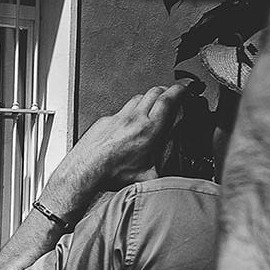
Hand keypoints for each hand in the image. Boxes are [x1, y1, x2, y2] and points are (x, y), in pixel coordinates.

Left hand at [51, 83, 190, 202]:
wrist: (85, 169)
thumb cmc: (110, 172)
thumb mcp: (145, 176)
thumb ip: (163, 176)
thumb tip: (172, 180)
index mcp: (148, 129)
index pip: (168, 100)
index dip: (179, 91)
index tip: (184, 89)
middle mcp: (133, 119)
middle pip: (153, 92)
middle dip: (165, 90)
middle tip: (171, 94)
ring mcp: (117, 117)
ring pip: (137, 98)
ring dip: (147, 98)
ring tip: (152, 105)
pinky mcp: (104, 120)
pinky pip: (119, 110)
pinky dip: (128, 111)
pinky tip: (129, 120)